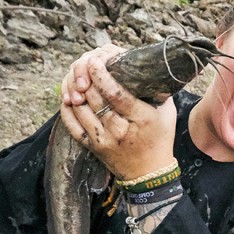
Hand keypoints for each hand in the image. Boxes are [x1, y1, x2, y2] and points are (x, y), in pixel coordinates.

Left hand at [59, 46, 176, 180]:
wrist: (149, 172)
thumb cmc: (159, 137)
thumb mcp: (166, 112)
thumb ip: (156, 90)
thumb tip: (144, 65)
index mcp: (142, 119)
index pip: (116, 94)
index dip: (101, 75)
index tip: (94, 61)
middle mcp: (121, 130)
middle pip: (95, 99)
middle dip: (86, 78)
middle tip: (83, 65)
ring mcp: (104, 140)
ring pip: (81, 109)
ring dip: (74, 91)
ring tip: (76, 78)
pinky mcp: (93, 147)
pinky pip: (72, 126)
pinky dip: (67, 109)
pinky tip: (69, 97)